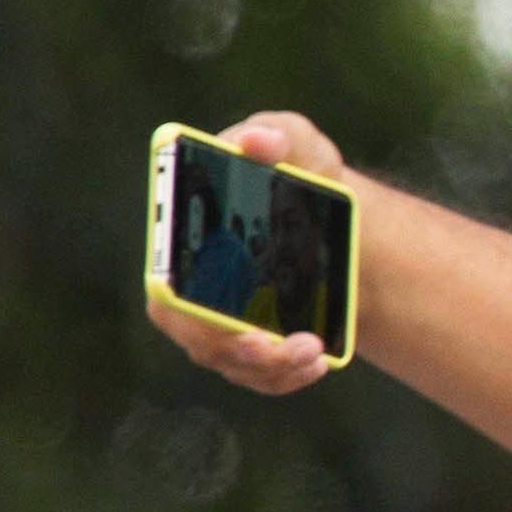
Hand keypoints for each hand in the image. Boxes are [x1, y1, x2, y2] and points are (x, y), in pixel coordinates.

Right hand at [149, 112, 355, 393]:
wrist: (347, 226)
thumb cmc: (307, 179)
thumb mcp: (303, 148)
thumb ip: (280, 134)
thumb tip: (258, 141)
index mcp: (186, 238)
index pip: (164, 277)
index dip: (179, 297)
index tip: (213, 302)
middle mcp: (191, 285)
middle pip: (190, 331)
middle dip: (228, 345)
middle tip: (270, 342)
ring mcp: (221, 321)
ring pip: (227, 360)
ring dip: (268, 365)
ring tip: (312, 351)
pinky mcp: (254, 347)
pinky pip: (258, 376)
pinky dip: (285, 377)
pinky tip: (316, 364)